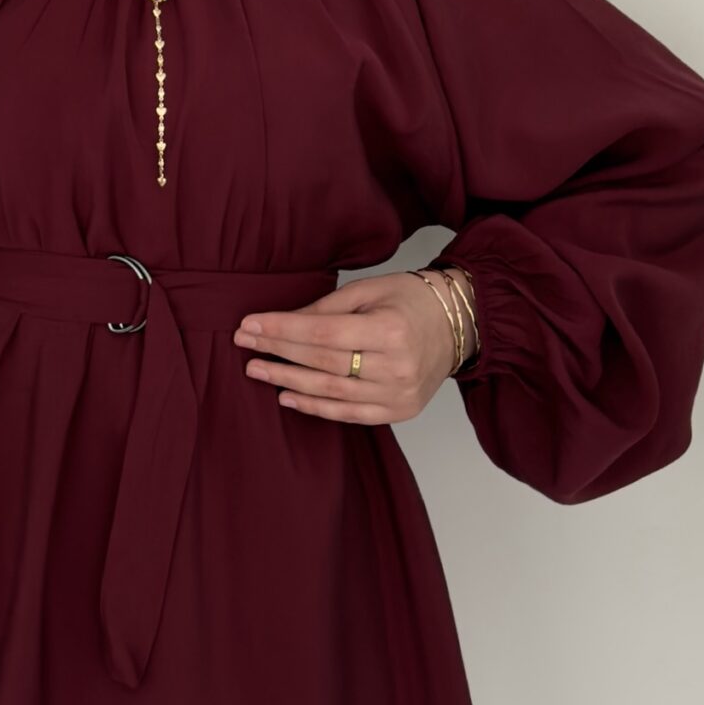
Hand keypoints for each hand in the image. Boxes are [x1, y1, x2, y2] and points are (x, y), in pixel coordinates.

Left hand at [232, 268, 472, 423]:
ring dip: (288, 381)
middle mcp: (397, 365)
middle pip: (323, 362)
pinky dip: (315, 407)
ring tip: (258, 370)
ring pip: (331, 392)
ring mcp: (399, 394)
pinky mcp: (399, 411)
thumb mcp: (370, 291)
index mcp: (391, 328)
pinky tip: (287, 396)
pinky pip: (348, 414)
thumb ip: (326, 309)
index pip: (323, 333)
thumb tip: (281, 323)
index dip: (282, 330)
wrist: (458, 325)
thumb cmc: (412, 301)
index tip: (250, 325)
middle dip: (278, 353)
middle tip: (245, 345)